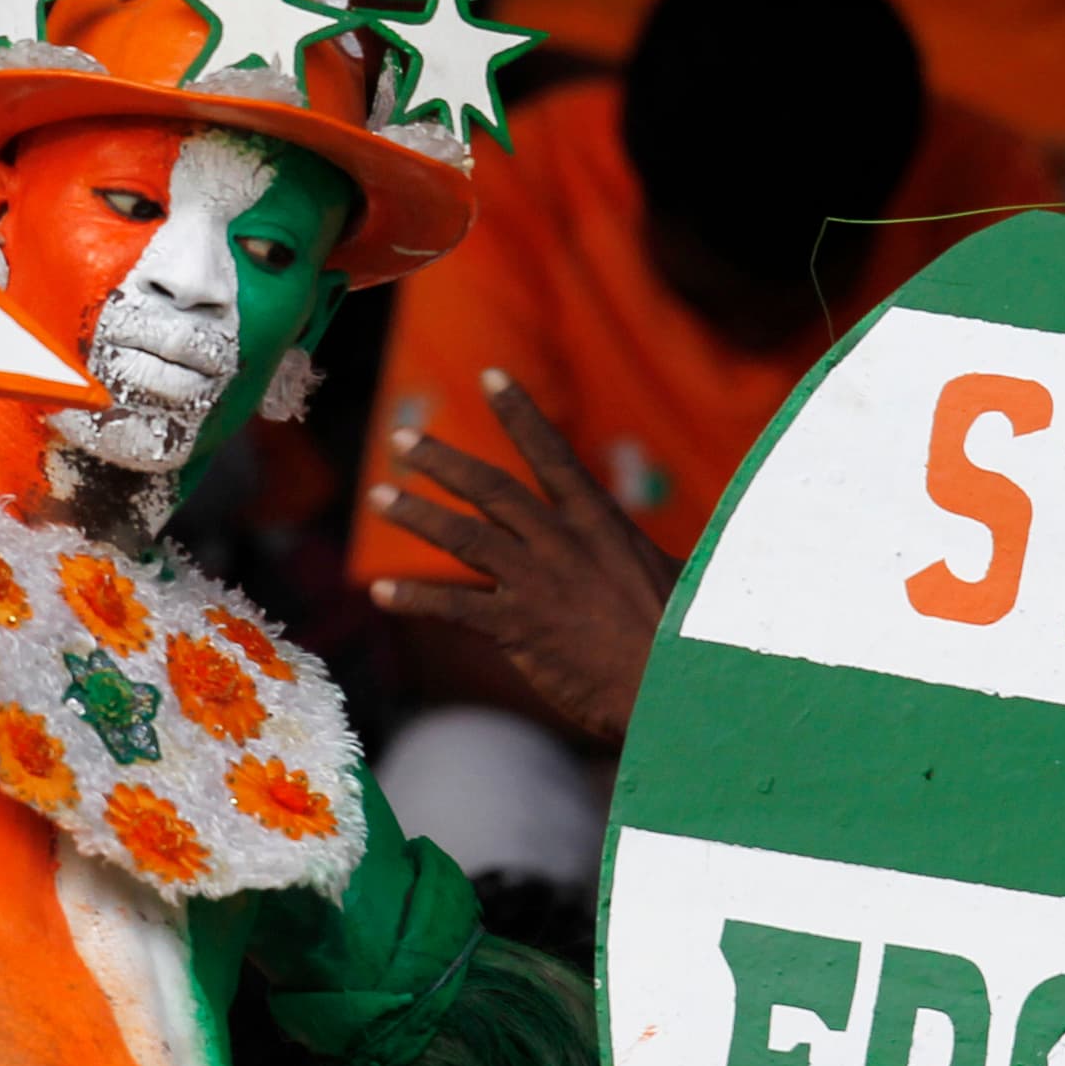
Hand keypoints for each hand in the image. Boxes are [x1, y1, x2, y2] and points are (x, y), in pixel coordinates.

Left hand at [365, 370, 679, 742]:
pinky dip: (415, 599)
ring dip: (417, 515)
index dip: (520, 413)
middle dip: (442, 461)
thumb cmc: (685, 639)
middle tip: (401, 438)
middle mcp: (563, 544)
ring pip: (464, 537)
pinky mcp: (521, 629)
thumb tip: (675, 545)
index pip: (553, 454)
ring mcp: (539, 584)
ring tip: (379, 496)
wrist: (677, 689)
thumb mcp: (678, 577)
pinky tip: (381, 593)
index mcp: (601, 524)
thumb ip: (648, 557)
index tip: (490, 376)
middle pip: (491, 488)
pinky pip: (455, 608)